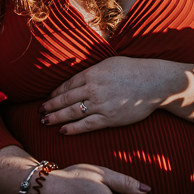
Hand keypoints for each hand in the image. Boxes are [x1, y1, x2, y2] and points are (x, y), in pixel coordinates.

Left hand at [40, 56, 171, 134]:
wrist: (154, 82)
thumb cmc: (134, 70)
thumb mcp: (110, 63)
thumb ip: (93, 70)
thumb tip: (80, 75)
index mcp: (92, 74)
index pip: (67, 85)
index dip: (55, 93)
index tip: (47, 97)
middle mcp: (93, 89)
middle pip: (65, 99)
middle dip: (50, 106)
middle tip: (39, 111)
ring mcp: (100, 104)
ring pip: (72, 113)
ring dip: (56, 117)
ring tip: (44, 121)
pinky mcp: (110, 118)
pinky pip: (87, 125)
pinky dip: (73, 129)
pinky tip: (62, 131)